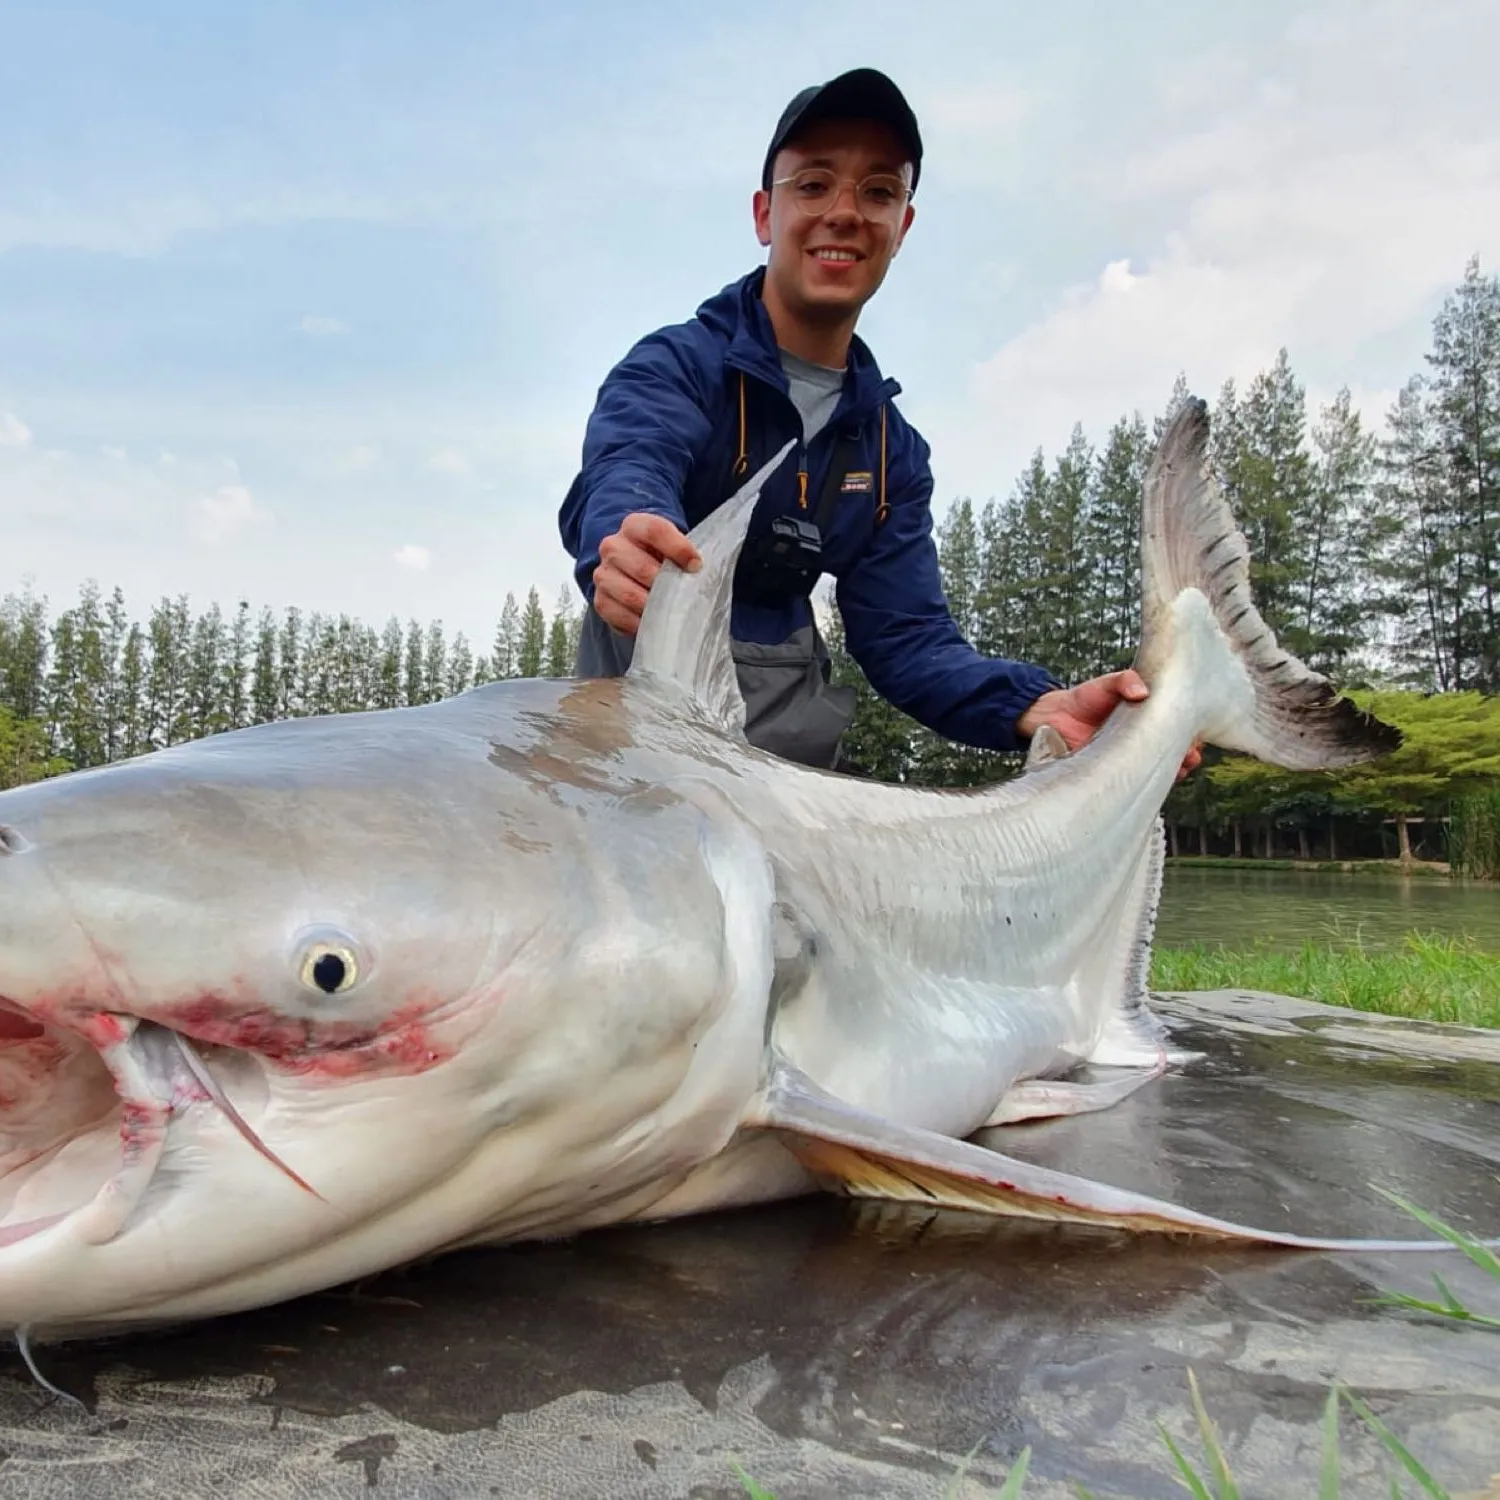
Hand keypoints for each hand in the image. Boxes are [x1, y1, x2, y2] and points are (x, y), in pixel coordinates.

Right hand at [592, 513, 701, 634]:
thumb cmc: (663, 558)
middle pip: (642, 567)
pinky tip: (654, 622)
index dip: (678, 548)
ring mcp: (603, 574)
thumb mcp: (674, 547)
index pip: (655, 531)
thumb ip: (686, 554)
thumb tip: (698, 572)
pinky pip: (620, 615)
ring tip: (670, 611)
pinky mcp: (601, 600)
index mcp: (634, 526)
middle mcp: (613, 546)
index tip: (696, 565)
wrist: (636, 570)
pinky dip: (640, 622)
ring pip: (630, 594)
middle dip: (666, 585)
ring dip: (653, 606)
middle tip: (683, 596)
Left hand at [1016, 669, 1201, 779]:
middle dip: (1189, 753)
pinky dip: (1152, 782)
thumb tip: (1141, 691)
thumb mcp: (1106, 684)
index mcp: (1149, 717)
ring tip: (1182, 766)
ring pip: (1162, 768)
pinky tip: (1160, 780)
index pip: (1179, 724)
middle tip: (1192, 751)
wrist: (1053, 717)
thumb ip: (1123, 681)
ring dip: (1177, 769)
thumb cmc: (1084, 698)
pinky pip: (1139, 782)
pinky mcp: (1117, 773)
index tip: (1196, 730)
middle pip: (1177, 749)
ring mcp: (1132, 757)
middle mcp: (1144, 739)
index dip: (1191, 728)